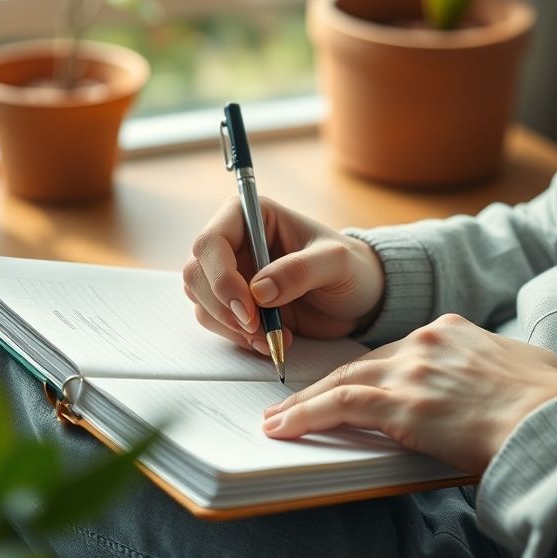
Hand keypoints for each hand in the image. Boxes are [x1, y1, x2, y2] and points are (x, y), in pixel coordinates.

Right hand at [183, 197, 384, 353]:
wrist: (360, 298)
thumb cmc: (350, 268)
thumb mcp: (336, 263)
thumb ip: (300, 271)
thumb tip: (259, 291)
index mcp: (251, 216)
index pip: (211, 241)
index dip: (221, 277)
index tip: (249, 309)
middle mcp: (234, 242)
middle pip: (197, 274)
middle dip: (223, 307)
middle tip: (258, 329)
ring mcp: (232, 274)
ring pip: (202, 301)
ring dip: (232, 327)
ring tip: (273, 337)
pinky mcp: (236, 303)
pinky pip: (217, 322)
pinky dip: (239, 338)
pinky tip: (270, 342)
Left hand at [263, 313, 556, 473]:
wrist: (554, 422)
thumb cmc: (551, 399)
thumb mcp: (524, 362)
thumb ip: (495, 359)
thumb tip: (497, 369)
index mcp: (451, 330)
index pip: (394, 352)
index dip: (367, 372)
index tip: (347, 386)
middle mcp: (424, 342)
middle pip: (360, 363)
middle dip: (324, 385)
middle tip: (292, 401)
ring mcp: (411, 372)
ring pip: (343, 381)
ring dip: (305, 402)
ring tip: (277, 420)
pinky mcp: (402, 405)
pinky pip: (341, 407)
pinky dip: (308, 415)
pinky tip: (284, 428)